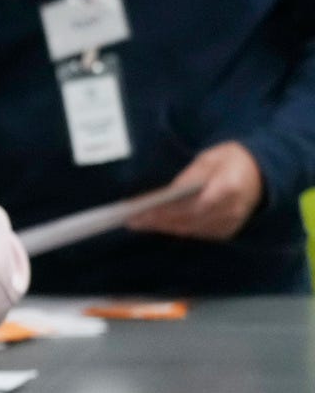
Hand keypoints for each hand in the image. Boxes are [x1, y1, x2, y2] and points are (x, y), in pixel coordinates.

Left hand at [128, 142, 265, 241]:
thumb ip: (188, 178)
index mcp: (229, 188)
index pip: (191, 205)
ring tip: (139, 224)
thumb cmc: (230, 160)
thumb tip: (164, 195)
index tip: (141, 212)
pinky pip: (198, 233)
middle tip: (131, 221)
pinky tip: (159, 225)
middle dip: (158, 221)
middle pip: (188, 221)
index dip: (166, 211)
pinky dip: (177, 229)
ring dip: (164, 228)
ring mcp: (232, 224)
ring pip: (191, 230)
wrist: (262, 172)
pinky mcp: (228, 231)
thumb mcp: (208, 159)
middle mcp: (232, 210)